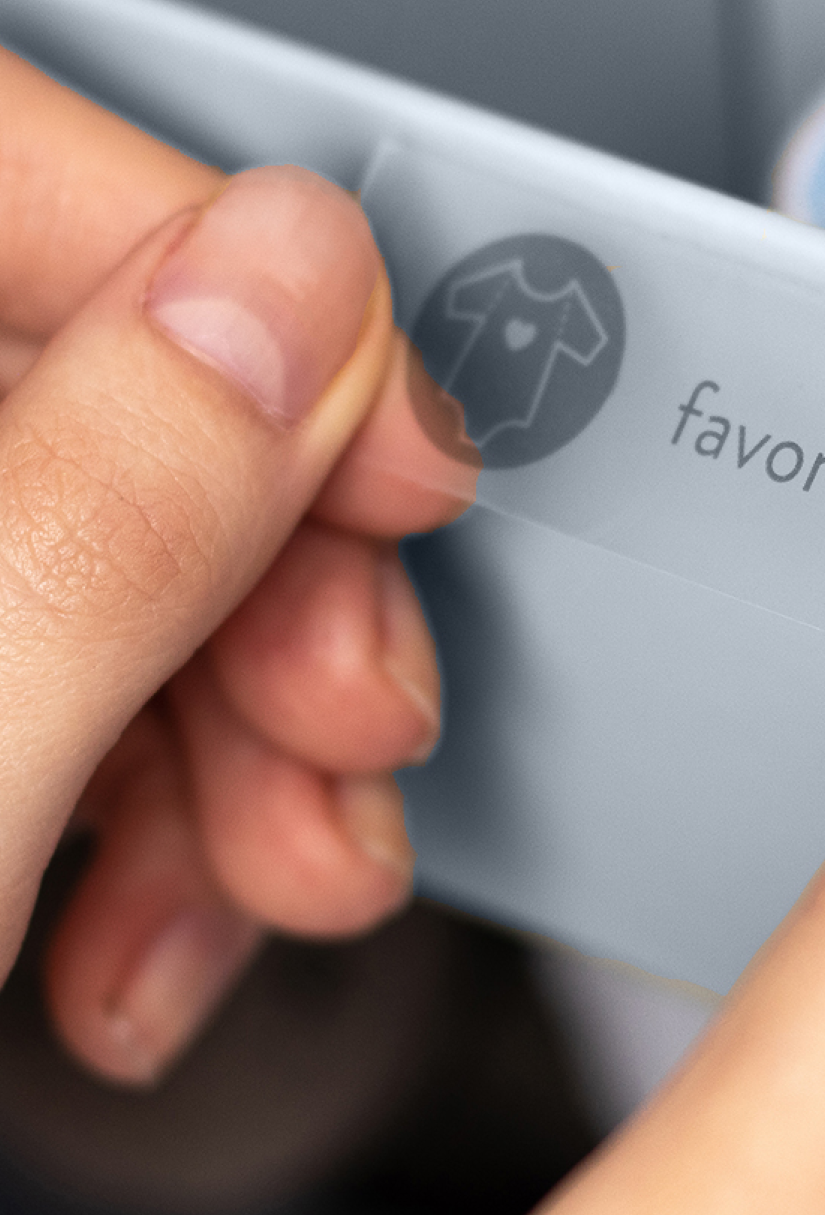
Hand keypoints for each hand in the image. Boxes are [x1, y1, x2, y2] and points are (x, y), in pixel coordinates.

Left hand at [0, 47, 473, 1083]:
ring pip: (76, 548)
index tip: (397, 457)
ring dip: (231, 731)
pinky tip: (143, 935)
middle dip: (262, 578)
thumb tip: (295, 280)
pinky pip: (29, 675)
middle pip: (67, 379)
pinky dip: (137, 810)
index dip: (247, 293)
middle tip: (345, 721)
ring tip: (270, 881)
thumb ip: (107, 508)